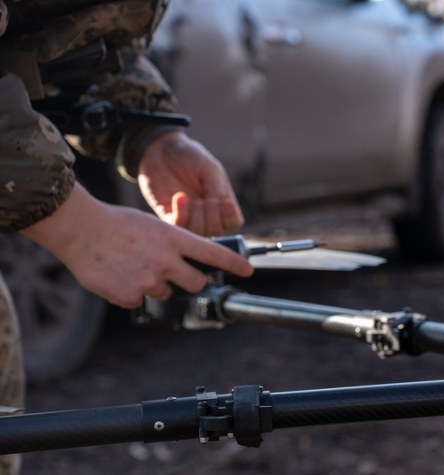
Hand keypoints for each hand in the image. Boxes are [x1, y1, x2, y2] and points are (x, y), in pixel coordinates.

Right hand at [21, 184, 253, 307]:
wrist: (80, 229)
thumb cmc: (116, 223)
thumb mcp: (153, 227)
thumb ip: (172, 245)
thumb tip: (184, 264)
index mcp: (175, 239)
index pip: (214, 254)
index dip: (234, 264)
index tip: (248, 271)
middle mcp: (167, 262)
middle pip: (197, 283)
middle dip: (191, 282)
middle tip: (176, 275)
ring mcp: (149, 281)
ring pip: (165, 293)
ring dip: (154, 285)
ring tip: (132, 267)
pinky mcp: (130, 295)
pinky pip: (138, 301)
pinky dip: (130, 292)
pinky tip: (117, 276)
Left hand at [137, 130, 244, 235]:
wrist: (161, 150)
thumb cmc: (189, 157)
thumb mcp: (210, 169)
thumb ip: (218, 190)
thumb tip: (220, 209)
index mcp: (222, 203)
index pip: (233, 224)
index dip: (229, 217)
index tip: (223, 201)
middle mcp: (207, 214)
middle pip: (216, 232)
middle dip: (211, 216)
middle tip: (204, 198)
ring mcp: (188, 217)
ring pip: (197, 234)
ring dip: (196, 217)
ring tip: (188, 197)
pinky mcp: (169, 217)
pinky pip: (178, 228)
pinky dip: (181, 215)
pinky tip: (179, 197)